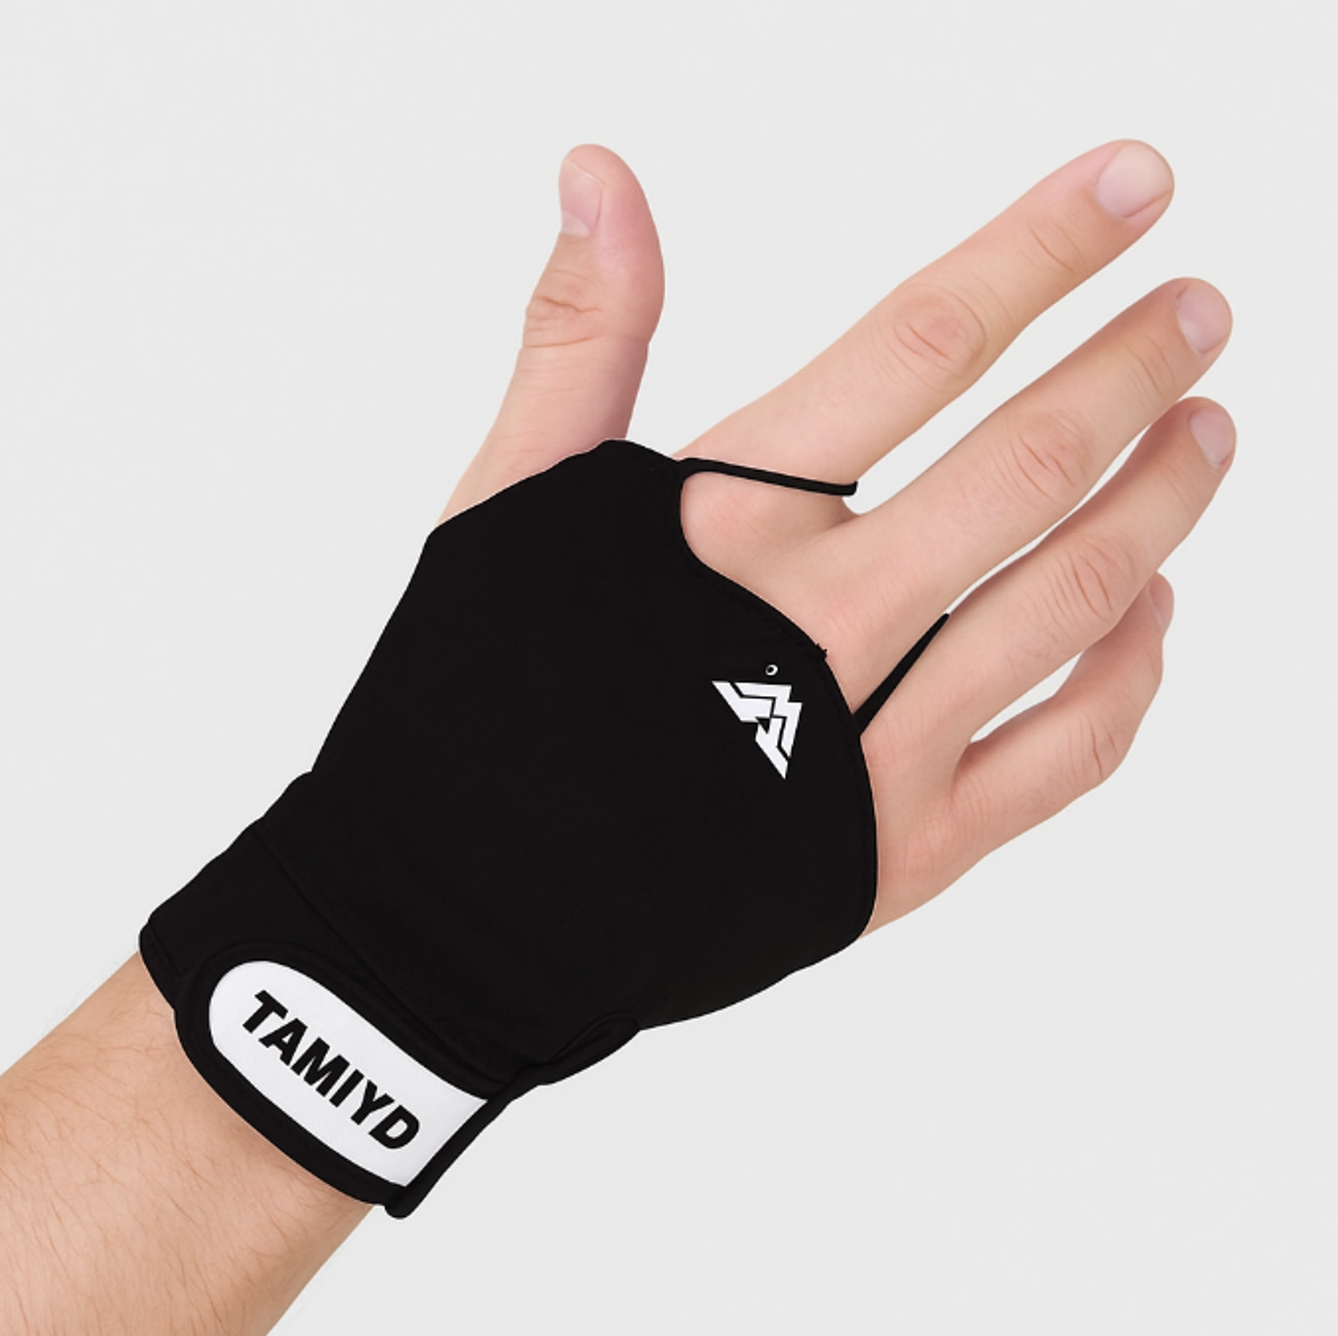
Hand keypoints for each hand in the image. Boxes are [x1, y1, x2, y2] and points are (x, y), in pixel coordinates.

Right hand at [441, 139, 1231, 931]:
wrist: (466, 908)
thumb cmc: (479, 697)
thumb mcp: (507, 503)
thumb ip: (580, 338)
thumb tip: (602, 170)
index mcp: (719, 527)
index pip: (917, 346)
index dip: (1039, 250)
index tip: (1135, 184)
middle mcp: (811, 629)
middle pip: (1023, 467)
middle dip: (1132, 368)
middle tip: (1201, 312)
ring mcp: (868, 752)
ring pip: (1068, 605)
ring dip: (1159, 505)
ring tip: (1208, 431)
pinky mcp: (901, 857)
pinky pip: (1062, 757)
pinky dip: (1128, 675)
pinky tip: (1153, 609)